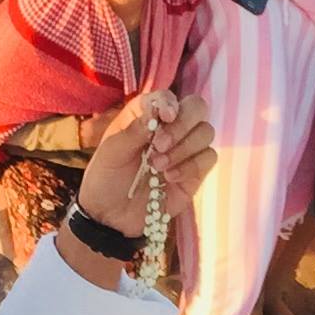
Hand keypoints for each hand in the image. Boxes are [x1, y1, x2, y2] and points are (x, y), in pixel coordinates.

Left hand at [78, 91, 216, 236]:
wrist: (110, 217)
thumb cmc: (105, 178)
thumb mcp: (111, 152)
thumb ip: (134, 130)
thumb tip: (157, 112)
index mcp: (147, 116)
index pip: (167, 97)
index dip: (169, 102)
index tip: (165, 117)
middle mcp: (170, 128)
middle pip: (197, 108)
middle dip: (182, 124)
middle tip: (160, 145)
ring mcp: (185, 150)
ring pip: (206, 132)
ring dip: (183, 148)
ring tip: (157, 166)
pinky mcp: (195, 172)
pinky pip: (209, 158)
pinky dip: (191, 165)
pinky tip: (170, 178)